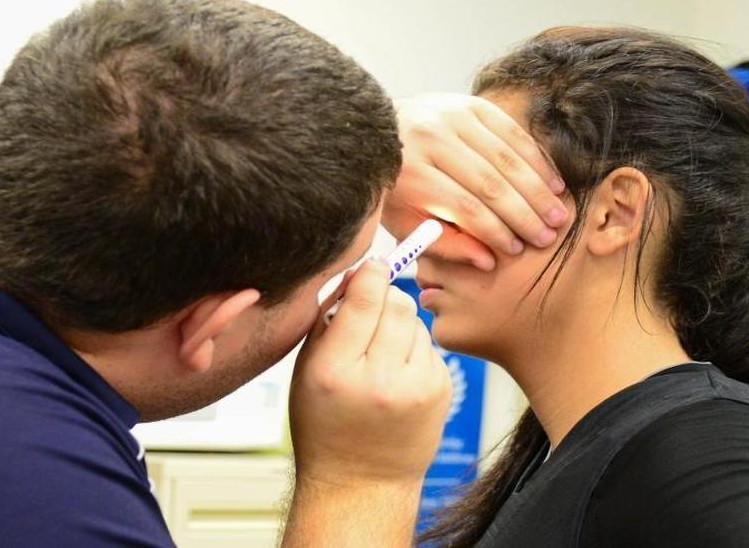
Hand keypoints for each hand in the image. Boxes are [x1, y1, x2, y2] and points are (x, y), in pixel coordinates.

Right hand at [288, 259, 451, 487]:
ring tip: (380, 354)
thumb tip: (360, 271)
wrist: (360, 482)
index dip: (370, 273)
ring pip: (416, 322)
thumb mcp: (308, 370)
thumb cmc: (325, 423)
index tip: (372, 265)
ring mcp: (416, 389)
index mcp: (336, 370)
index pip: (365, 298)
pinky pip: (430, 346)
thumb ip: (330, 318)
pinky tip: (397, 375)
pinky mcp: (441, 392)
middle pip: (398, 303)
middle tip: (372, 311)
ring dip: (400, 325)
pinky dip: (414, 350)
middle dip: (386, 298)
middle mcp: (379, 380)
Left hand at [386, 93, 571, 269]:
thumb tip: (488, 261)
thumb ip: (446, 243)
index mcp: (411, 173)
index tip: (516, 251)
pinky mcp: (469, 102)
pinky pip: (511, 131)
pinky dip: (536, 159)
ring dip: (537, 189)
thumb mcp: (408, 222)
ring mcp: (451, 116)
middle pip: (489, 183)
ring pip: (505, 157)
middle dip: (523, 214)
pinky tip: (553, 183)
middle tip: (548, 237)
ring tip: (558, 215)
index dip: (494, 231)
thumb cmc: (396, 186)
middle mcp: (431, 140)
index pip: (464, 208)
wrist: (381, 132)